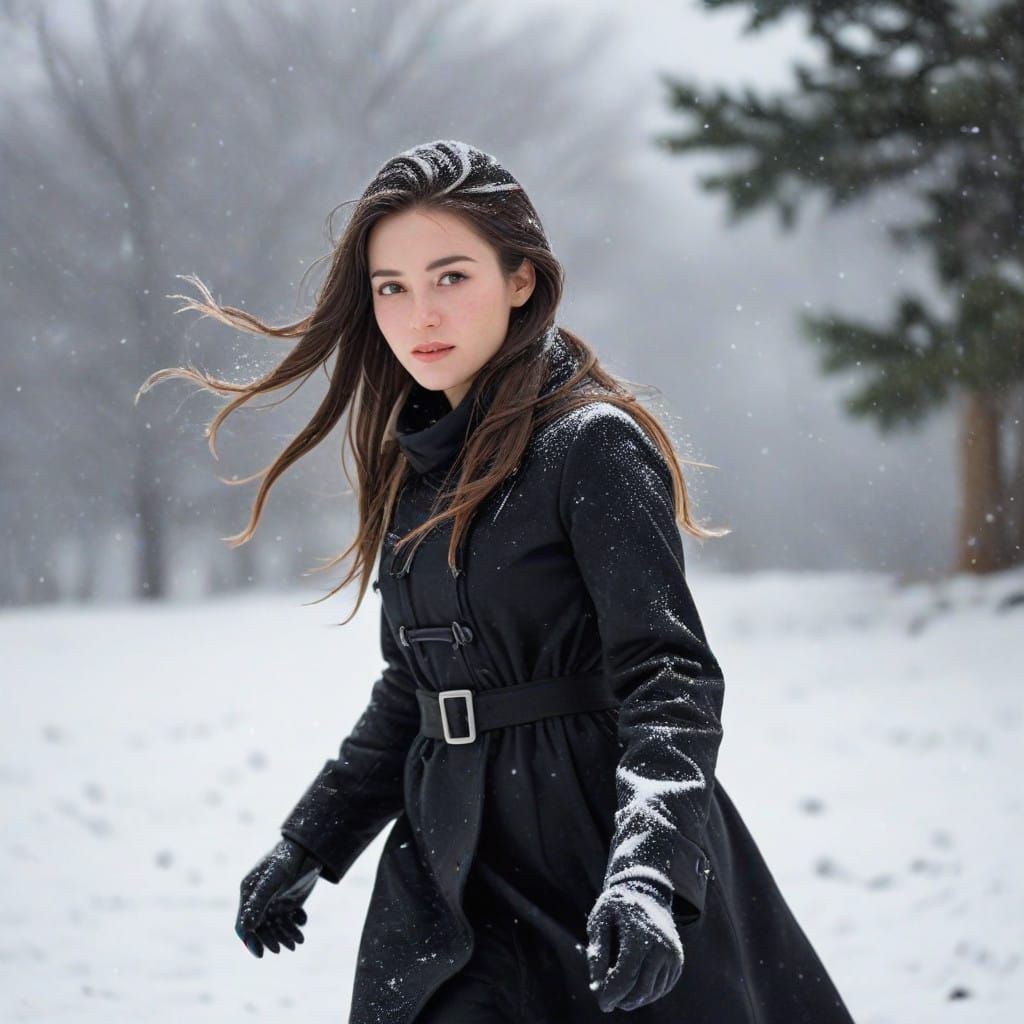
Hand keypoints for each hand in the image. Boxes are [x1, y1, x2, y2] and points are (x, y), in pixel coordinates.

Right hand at [235, 837, 322, 957]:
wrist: (308, 846)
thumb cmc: (286, 858)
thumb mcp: (272, 879)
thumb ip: (259, 902)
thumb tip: (246, 929)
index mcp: (249, 893)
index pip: (244, 924)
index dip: (250, 940)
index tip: (261, 953)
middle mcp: (260, 900)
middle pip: (261, 928)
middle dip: (271, 939)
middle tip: (283, 949)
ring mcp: (275, 901)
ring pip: (277, 926)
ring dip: (286, 935)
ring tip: (298, 941)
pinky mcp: (290, 901)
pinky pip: (290, 920)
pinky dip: (296, 925)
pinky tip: (302, 921)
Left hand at [586, 876, 683, 1011]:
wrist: (648, 893)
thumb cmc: (618, 906)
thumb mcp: (600, 918)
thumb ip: (597, 951)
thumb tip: (596, 986)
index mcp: (640, 934)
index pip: (626, 976)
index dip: (612, 994)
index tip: (602, 1003)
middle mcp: (662, 946)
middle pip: (642, 989)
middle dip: (623, 1001)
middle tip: (608, 1001)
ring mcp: (673, 954)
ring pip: (653, 991)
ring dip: (635, 999)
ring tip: (619, 993)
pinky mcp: (678, 961)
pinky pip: (662, 987)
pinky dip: (647, 993)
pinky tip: (633, 987)